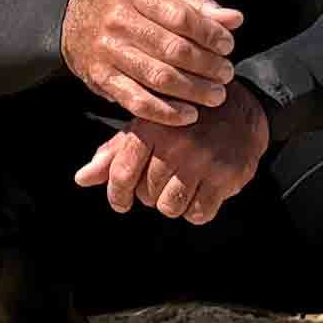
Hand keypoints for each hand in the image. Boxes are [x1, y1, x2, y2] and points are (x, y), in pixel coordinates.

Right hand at [59, 0, 242, 125]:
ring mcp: (108, 51)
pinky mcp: (102, 78)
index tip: (228, 46)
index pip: (181, 16)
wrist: (75, 25)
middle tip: (226, 74)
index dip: (210, 34)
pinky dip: (166, 112)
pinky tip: (188, 115)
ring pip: (158, 77)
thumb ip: (196, 6)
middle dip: (207, 65)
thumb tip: (234, 19)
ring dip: (193, 90)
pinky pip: (137, 101)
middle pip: (173, 49)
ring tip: (215, 95)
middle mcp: (118, 20)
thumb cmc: (127, 9)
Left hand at [73, 82, 270, 222]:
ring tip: (180, 187)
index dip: (117, 195)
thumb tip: (81, 179)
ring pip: (171, 207)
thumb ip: (114, 154)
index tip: (120, 203)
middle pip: (147, 194)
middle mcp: (176, 143)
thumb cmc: (185, 121)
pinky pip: (199, 213)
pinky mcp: (227, 176)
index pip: (122, 173)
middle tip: (164, 180)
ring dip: (173, 204)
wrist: (241, 109)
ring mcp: (203, 160)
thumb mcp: (148, 126)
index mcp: (151, 127)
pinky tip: (200, 193)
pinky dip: (196, 211)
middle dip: (151, 194)